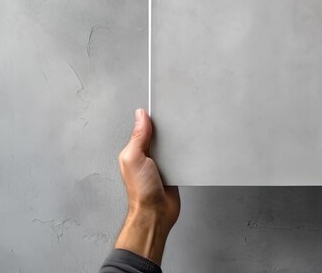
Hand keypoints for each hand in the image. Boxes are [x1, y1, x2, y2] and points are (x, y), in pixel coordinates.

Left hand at [114, 108, 179, 264]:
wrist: (157, 213)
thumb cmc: (142, 192)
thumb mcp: (134, 158)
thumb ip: (138, 137)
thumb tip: (140, 115)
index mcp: (134, 149)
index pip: (144, 127)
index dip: (152, 117)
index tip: (160, 107)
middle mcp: (147, 155)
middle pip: (159, 134)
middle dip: (166, 128)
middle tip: (174, 119)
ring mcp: (160, 163)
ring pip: (171, 144)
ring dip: (176, 141)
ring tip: (182, 131)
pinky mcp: (173, 170)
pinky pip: (180, 155)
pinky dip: (184, 152)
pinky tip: (187, 148)